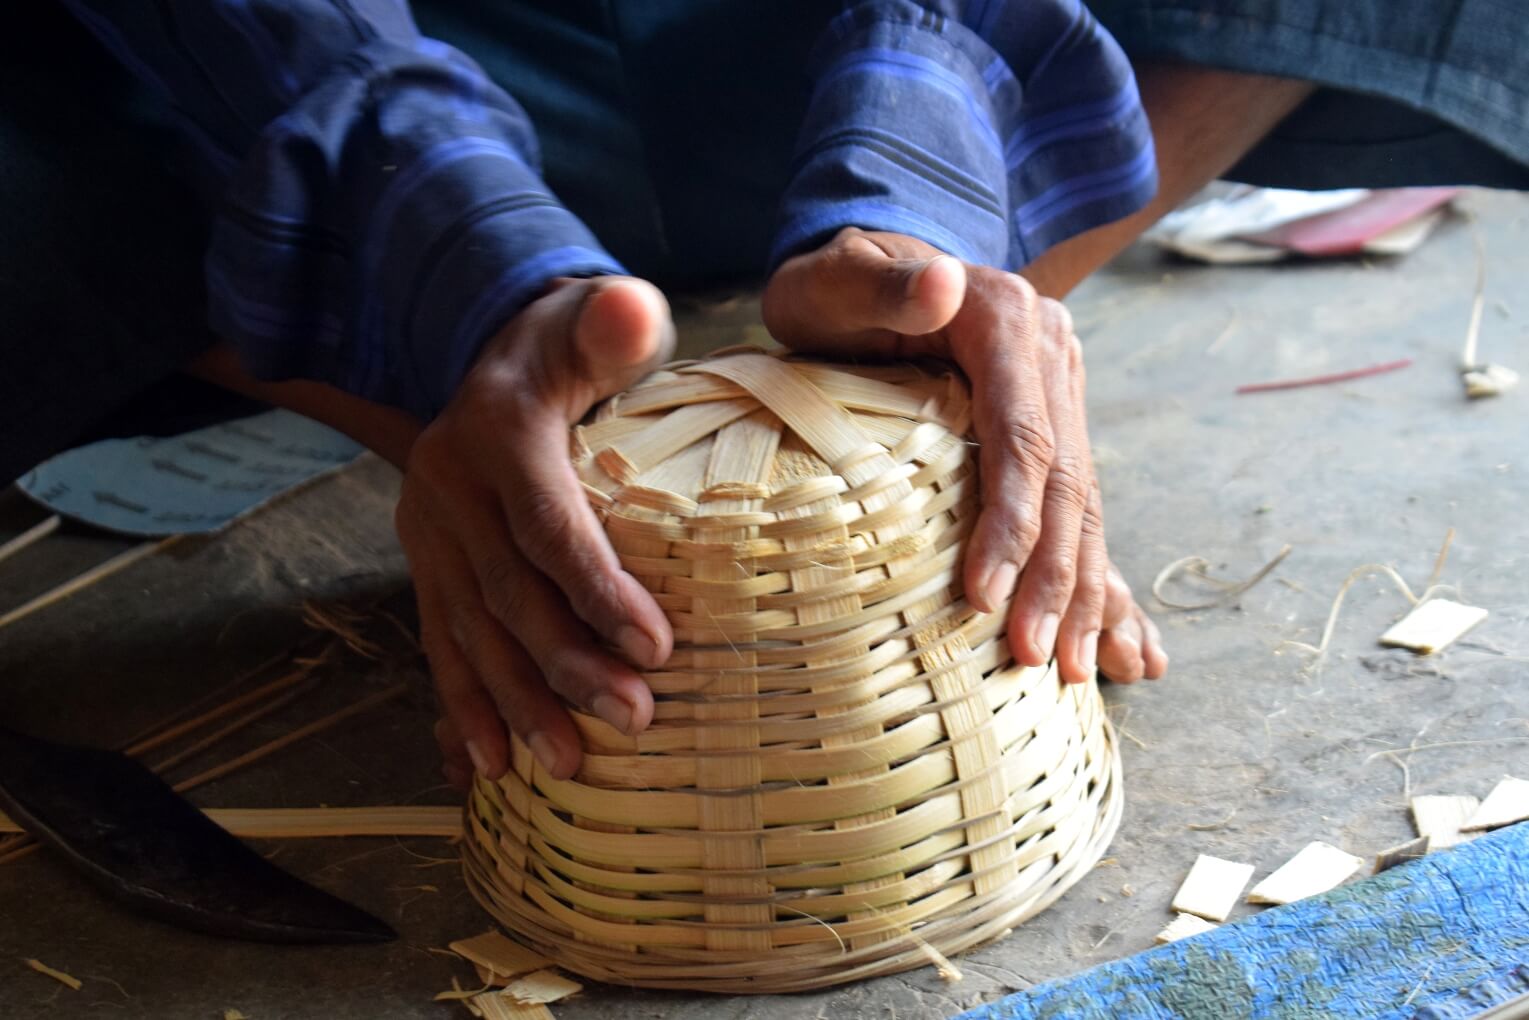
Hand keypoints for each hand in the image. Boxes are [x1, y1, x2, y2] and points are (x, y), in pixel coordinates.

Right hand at [395, 278, 675, 787]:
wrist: (491, 352)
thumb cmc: (568, 345)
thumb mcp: (591, 319)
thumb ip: (612, 321)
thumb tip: (628, 308)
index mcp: (495, 430)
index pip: (548, 523)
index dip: (598, 589)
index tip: (657, 649)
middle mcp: (447, 485)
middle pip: (508, 590)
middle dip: (568, 663)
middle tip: (633, 721)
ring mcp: (426, 529)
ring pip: (468, 629)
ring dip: (514, 702)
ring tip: (566, 763)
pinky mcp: (424, 562)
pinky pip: (438, 640)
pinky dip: (462, 703)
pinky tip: (486, 763)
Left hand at [762, 228, 1166, 684]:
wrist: (872, 267)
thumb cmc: (835, 285)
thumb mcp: (836, 277)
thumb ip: (881, 282)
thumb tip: (943, 280)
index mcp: (1008, 322)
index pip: (1023, 436)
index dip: (1012, 522)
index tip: (987, 598)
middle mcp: (1051, 356)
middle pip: (1067, 480)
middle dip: (1056, 577)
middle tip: (1039, 660)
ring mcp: (1060, 392)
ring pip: (1085, 502)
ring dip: (1085, 590)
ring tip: (1077, 670)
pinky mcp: (1054, 423)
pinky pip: (1082, 505)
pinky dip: (1099, 575)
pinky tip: (1123, 642)